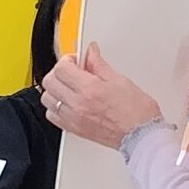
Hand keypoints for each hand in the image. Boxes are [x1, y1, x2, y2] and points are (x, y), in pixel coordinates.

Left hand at [41, 45, 162, 147]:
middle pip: (49, 81)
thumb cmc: (136, 112)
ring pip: (47, 98)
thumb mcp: (119, 80)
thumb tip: (90, 53)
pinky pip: (52, 115)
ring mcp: (73, 118)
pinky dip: (55, 106)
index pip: (62, 68)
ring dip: (55, 89)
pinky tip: (67, 102)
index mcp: (89, 89)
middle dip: (59, 72)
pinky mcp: (74, 129)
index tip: (76, 61)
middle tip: (72, 71)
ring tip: (69, 86)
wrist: (140, 135)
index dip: (68, 60)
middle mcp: (77, 104)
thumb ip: (99, 65)